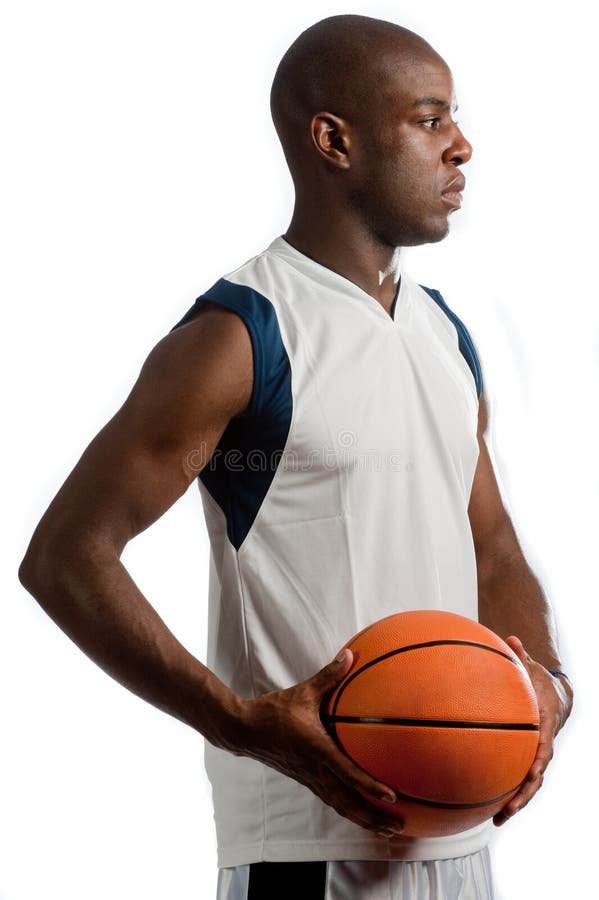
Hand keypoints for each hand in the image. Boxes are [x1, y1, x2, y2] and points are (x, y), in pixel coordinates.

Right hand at [233, 649, 403, 837]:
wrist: (244, 730)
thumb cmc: (274, 710)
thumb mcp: (304, 691)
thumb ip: (329, 676)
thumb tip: (349, 656)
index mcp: (316, 748)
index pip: (347, 772)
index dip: (369, 785)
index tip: (390, 796)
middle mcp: (314, 769)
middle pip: (347, 802)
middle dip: (373, 818)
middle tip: (397, 828)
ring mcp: (310, 779)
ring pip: (340, 807)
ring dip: (363, 820)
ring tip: (387, 832)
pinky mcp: (306, 781)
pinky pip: (332, 801)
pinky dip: (349, 812)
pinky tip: (362, 815)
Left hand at [493, 635, 572, 826]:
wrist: (557, 696)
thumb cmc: (539, 681)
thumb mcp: (533, 668)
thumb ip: (521, 656)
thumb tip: (511, 638)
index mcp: (545, 723)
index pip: (545, 744)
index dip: (538, 760)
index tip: (531, 772)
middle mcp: (544, 745)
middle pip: (537, 775)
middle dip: (524, 794)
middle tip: (508, 809)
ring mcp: (537, 756)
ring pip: (530, 785)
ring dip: (516, 803)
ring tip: (498, 820)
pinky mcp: (528, 761)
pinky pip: (519, 780)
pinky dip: (508, 793)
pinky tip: (488, 807)